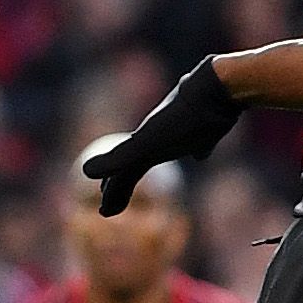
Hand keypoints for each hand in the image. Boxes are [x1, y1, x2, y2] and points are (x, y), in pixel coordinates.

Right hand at [78, 59, 241, 213]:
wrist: (217, 89)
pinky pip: (198, 143)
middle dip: (124, 184)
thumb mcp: (146, 144)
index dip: (112, 192)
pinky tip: (200, 154)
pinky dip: (196, 150)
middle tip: (116, 204)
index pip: (123, 174)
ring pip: (162, 151)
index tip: (105, 212)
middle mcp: (159, 138)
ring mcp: (183, 133)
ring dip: (151, 163)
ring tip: (152, 169)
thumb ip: (117, 159)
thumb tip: (84, 171)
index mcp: (143, 145)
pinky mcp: (207, 129)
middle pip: (137, 165)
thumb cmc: (182, 120)